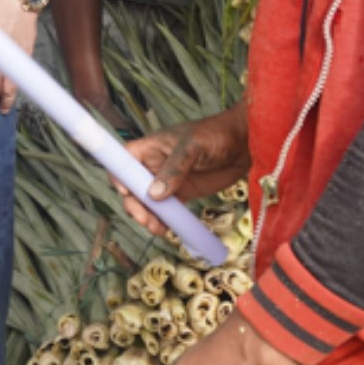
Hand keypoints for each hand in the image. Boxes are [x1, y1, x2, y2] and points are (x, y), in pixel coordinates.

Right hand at [118, 106, 250, 237]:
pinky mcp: (183, 192)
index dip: (120, 176)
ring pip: (148, 202)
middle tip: (144, 219)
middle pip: (133, 187)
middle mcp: (154, 165)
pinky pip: (168, 209)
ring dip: (148, 216)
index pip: (124, 161)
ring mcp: (168, 180)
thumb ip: (174, 169)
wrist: (244, 145)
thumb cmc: (215, 135)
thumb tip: (154, 194)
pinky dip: (166, 221)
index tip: (126, 192)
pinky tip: (169, 229)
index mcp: (150, 148)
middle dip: (134, 204)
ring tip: (158, 229)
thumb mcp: (192, 147)